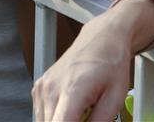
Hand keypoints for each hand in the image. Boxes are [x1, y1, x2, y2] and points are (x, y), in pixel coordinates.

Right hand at [33, 1, 141, 120]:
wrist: (101, 38)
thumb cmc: (110, 63)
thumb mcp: (115, 98)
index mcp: (72, 90)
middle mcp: (51, 89)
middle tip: (86, 117)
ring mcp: (42, 88)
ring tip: (81, 114)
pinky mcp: (38, 88)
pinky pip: (42, 114)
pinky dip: (55, 118)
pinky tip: (71, 111)